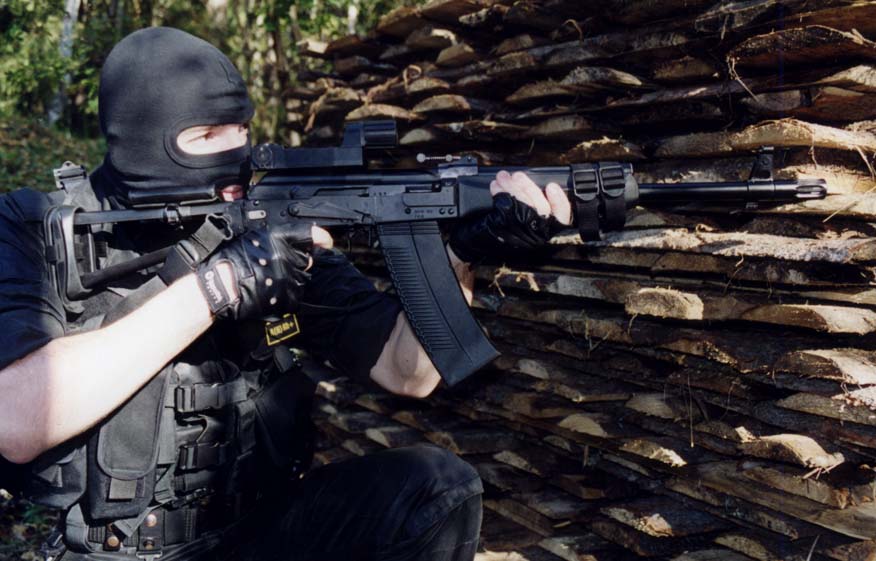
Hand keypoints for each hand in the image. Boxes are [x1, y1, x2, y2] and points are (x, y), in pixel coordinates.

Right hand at [197, 223, 312, 320]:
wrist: (220, 286)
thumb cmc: (230, 262)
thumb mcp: (253, 238)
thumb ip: (277, 239)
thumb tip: (297, 241)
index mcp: (278, 240)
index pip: (308, 235)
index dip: (320, 238)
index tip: (326, 242)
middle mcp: (286, 257)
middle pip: (306, 262)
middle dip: (297, 265)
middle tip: (278, 268)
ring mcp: (287, 278)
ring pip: (301, 280)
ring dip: (291, 281)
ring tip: (270, 281)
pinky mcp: (286, 297)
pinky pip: (295, 297)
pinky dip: (287, 297)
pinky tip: (272, 293)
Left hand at [448, 170, 571, 262]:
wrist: (471, 245)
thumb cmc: (495, 232)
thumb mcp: (518, 219)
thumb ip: (529, 203)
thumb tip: (528, 183)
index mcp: (543, 232)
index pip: (562, 218)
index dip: (560, 201)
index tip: (552, 186)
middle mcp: (535, 236)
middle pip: (542, 208)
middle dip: (528, 187)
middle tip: (517, 176)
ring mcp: (520, 235)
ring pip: (524, 206)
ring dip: (512, 187)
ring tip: (502, 178)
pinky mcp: (504, 232)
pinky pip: (507, 209)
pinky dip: (501, 195)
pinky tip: (495, 189)